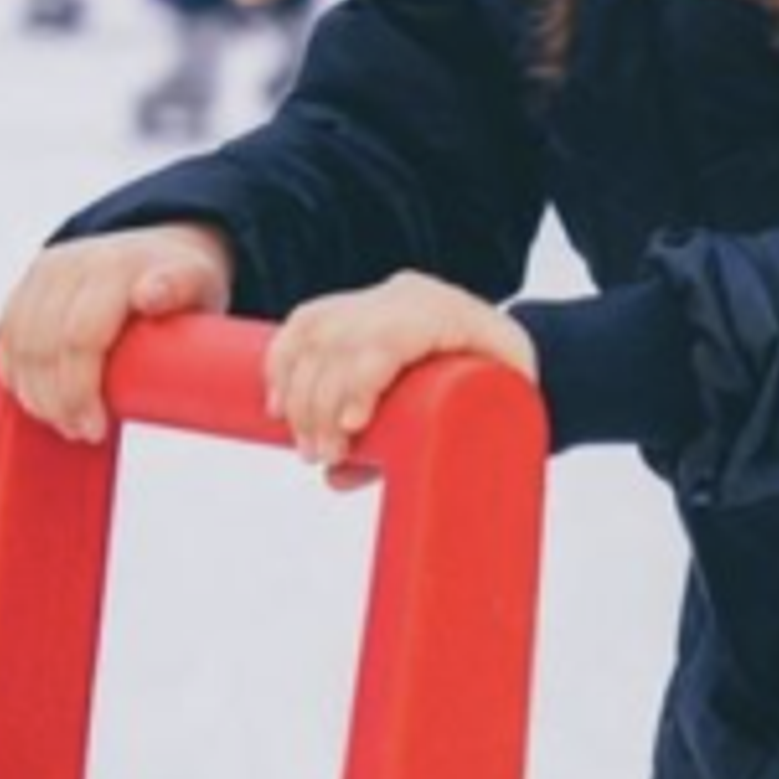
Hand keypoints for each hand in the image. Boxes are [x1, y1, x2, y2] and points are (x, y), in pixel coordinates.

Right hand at [0, 223, 236, 443]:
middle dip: (58, 402)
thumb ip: (180, 286)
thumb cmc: (184, 281)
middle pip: (43, 347)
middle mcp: (72, 264)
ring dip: (35, 395)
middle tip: (84, 433)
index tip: (97, 429)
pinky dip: (16, 377)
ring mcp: (44, 274)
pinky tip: (39, 402)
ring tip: (66, 423)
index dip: (80, 390)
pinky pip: (5, 339)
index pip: (80, 337)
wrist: (158, 248)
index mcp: (114, 267)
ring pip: (17, 346)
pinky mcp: (26, 288)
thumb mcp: (199, 282)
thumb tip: (149, 296)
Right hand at [264, 274, 535, 480]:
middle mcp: (407, 300)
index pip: (391, 337)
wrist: (494, 342)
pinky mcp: (353, 307)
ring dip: (295, 392)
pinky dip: (281, 360)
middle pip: (344, 340)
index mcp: (448, 315)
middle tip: (321, 456)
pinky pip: (304, 322)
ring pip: (317, 334)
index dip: (361, 377)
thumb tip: (338, 478)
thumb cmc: (502, 389)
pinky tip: (275, 400)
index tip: (351, 426)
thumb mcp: (496, 415)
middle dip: (319, 401)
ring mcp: (376, 300)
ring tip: (305, 446)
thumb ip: (431, 452)